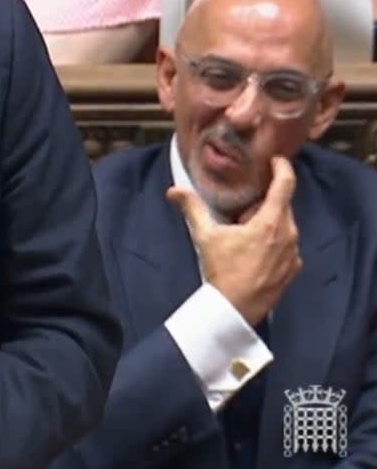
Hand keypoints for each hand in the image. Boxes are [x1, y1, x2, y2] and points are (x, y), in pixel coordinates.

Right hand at [165, 156, 301, 325]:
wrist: (234, 309)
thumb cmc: (222, 271)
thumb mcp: (205, 236)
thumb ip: (193, 208)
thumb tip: (174, 190)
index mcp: (270, 222)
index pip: (285, 185)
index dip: (282, 168)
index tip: (276, 160)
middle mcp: (289, 235)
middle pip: (283, 206)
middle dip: (265, 202)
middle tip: (243, 208)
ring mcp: (293, 253)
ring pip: (285, 226)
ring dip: (269, 223)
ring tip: (245, 232)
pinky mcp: (293, 269)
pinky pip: (286, 245)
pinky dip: (274, 242)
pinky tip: (254, 251)